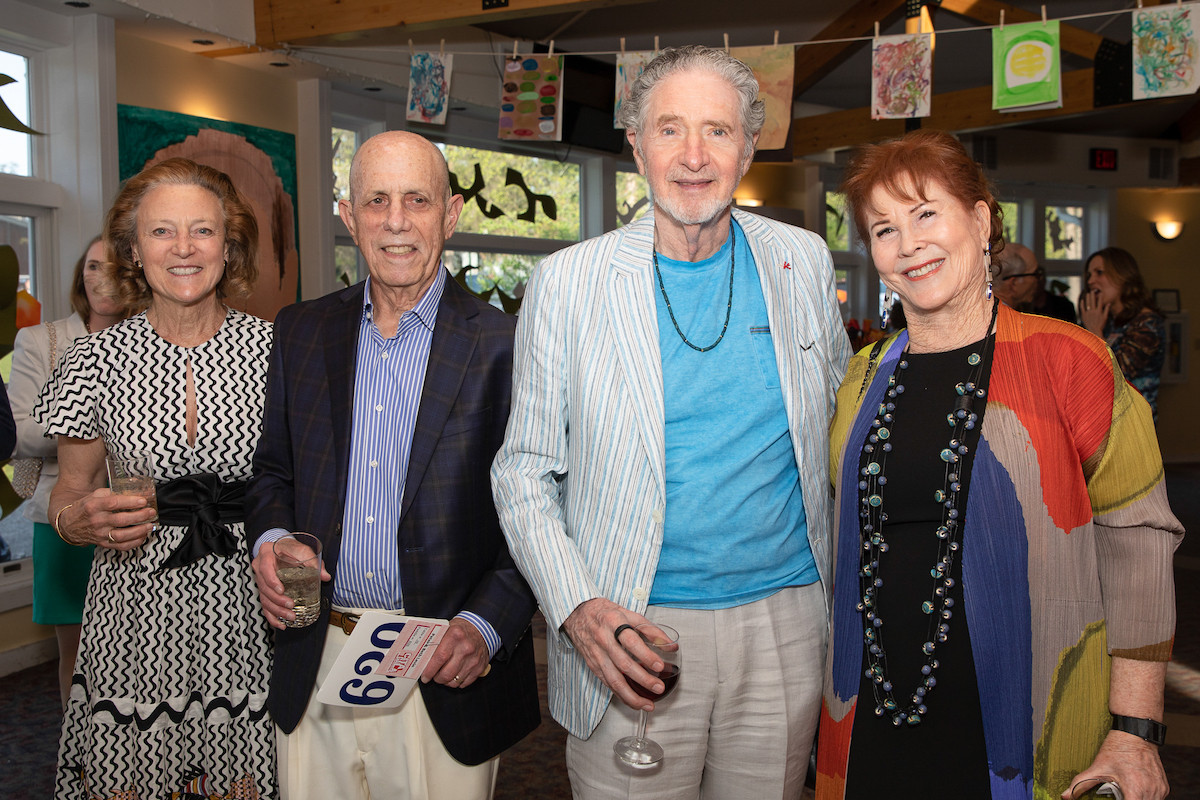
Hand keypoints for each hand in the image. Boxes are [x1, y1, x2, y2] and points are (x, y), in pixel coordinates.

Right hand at [59, 488, 156, 550]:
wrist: (69, 524)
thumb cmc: (86, 507)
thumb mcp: (95, 495)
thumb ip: (113, 493)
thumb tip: (137, 492)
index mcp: (94, 506)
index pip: (113, 503)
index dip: (130, 502)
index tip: (143, 500)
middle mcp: (96, 521)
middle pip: (121, 520)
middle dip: (139, 516)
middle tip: (151, 512)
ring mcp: (99, 534)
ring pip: (122, 536)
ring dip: (139, 531)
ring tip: (150, 525)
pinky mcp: (102, 544)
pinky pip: (120, 546)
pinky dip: (134, 543)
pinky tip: (142, 536)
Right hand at [250, 538, 331, 629]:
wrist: (281, 547)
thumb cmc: (290, 548)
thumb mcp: (303, 550)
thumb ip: (313, 562)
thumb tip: (325, 576)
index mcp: (266, 554)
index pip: (265, 568)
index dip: (272, 581)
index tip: (281, 590)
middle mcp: (259, 567)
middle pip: (264, 587)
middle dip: (277, 600)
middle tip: (290, 606)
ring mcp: (259, 579)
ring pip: (264, 598)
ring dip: (276, 610)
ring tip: (289, 617)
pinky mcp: (263, 590)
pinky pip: (264, 605)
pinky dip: (272, 616)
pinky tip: (280, 623)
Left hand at [421, 618, 489, 687]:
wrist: (481, 630)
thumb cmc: (461, 630)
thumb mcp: (447, 629)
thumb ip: (436, 643)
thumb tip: (422, 658)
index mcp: (455, 635)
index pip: (439, 657)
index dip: (430, 670)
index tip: (425, 676)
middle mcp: (466, 647)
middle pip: (447, 673)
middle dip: (437, 678)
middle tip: (433, 676)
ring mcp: (474, 659)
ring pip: (455, 681)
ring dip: (446, 681)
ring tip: (443, 676)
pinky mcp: (479, 667)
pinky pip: (464, 683)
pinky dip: (457, 682)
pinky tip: (454, 675)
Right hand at [562, 597, 667, 711]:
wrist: (578, 613)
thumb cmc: (606, 613)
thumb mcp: (629, 614)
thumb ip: (651, 630)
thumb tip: (671, 646)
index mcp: (614, 623)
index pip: (631, 641)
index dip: (645, 655)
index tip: (659, 666)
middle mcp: (604, 639)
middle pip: (623, 664)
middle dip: (643, 679)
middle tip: (658, 687)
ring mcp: (597, 654)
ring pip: (613, 680)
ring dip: (631, 695)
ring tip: (647, 704)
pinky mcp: (593, 665)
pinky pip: (607, 683)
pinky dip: (621, 695)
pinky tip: (633, 701)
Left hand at [1062, 729, 1167, 799]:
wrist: (1136, 733)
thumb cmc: (1117, 749)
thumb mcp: (1098, 767)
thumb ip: (1081, 784)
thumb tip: (1065, 796)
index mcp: (1135, 790)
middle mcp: (1151, 792)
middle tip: (1118, 794)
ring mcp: (1159, 790)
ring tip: (1125, 791)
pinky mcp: (1164, 787)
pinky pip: (1156, 799)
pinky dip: (1146, 798)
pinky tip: (1136, 790)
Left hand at [1079, 289, 1109, 336]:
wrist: (1094, 331)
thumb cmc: (1101, 325)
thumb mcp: (1105, 317)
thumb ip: (1106, 310)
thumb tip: (1109, 303)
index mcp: (1099, 312)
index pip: (1100, 302)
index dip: (1100, 297)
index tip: (1100, 292)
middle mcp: (1093, 311)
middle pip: (1093, 301)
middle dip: (1093, 295)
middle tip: (1092, 290)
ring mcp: (1088, 313)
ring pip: (1088, 304)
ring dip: (1088, 298)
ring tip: (1088, 293)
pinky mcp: (1084, 315)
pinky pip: (1082, 308)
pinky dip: (1082, 304)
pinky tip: (1082, 300)